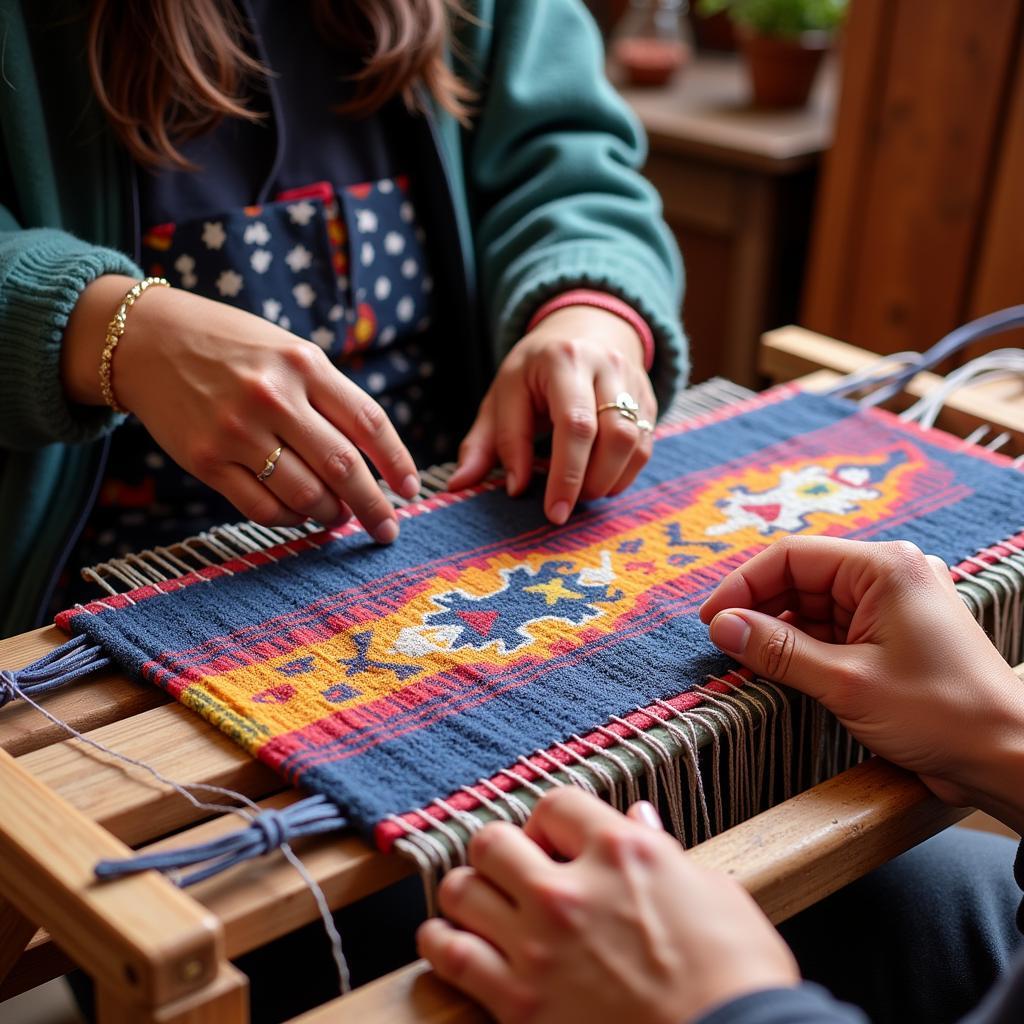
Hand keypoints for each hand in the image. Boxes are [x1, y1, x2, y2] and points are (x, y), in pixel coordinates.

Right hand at [61, 276, 419, 540]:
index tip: (411, 491)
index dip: (397, 463)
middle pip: (344, 468)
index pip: (369, 423)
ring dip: (330, 515)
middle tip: (387, 530)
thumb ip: (329, 396)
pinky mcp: (205, 460)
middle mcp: (273, 396)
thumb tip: (372, 461)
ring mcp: (236, 431)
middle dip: (374, 506)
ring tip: (336, 517)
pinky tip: (298, 515)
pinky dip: (289, 520)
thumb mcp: (288, 350)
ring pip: (305, 496)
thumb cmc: (232, 348)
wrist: (147, 341)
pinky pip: (262, 508)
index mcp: (304, 363)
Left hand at [417, 788, 797, 1023]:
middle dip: (501, 850)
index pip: (555, 803)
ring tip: (482, 903)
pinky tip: (448, 938)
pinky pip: (451, 955)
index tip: (556, 839)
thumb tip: (637, 818)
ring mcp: (539, 946)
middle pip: (492, 840)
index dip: (552, 820)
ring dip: (468, 891)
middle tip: (516, 870)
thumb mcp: (714, 893)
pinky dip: (441, 941)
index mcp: (621, 852)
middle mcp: (569, 890)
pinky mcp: (519, 1002)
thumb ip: (664, 851)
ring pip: (461, 889)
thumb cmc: (737, 977)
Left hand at [447, 305, 655, 523]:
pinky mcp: (650, 399)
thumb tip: (460, 486)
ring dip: (609, 480)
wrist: (583, 330)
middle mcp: (604, 365)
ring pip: (635, 442)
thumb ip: (481, 443)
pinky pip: (646, 446)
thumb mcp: (500, 397)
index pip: (573, 425)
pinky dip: (623, 475)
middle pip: (613, 434)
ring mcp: (633, 381)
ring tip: (581, 494)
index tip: (552, 513)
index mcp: (561, 360)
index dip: (565, 475)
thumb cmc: (533, 373)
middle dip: (590, 482)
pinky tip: (599, 481)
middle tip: (565, 508)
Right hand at [700, 536, 1023, 830]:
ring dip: (778, 632)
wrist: (1006, 757)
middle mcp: (889, 576)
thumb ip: (779, 649)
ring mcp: (892, 606)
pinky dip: (802, 648)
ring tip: (745, 661)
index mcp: (885, 567)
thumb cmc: (942, 714)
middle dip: (759, 609)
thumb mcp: (847, 682)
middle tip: (723, 645)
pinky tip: (778, 669)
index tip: (711, 620)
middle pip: (801, 578)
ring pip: (813, 606)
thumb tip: (722, 627)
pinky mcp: (891, 636)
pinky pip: (832, 630)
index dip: (744, 585)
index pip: (793, 556)